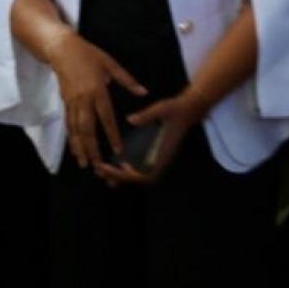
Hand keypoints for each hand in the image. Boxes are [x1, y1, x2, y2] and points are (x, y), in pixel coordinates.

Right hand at [45, 31, 146, 170]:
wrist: (62, 49)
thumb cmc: (88, 54)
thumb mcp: (110, 63)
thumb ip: (126, 80)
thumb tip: (143, 92)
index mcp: (97, 89)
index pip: (106, 116)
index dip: (112, 134)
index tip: (118, 149)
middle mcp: (84, 99)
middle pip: (88, 128)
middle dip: (92, 148)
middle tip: (97, 165)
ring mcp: (72, 102)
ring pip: (75, 129)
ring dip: (80, 147)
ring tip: (84, 163)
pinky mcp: (65, 102)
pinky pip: (68, 124)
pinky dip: (71, 138)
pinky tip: (75, 148)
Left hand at [93, 89, 207, 186]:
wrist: (189, 109)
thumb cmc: (175, 109)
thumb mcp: (162, 109)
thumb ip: (147, 115)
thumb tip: (131, 119)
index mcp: (163, 154)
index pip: (142, 174)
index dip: (124, 175)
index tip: (108, 169)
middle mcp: (161, 160)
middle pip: (138, 179)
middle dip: (118, 177)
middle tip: (99, 170)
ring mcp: (159, 159)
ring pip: (139, 175)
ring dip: (121, 175)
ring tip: (102, 170)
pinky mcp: (157, 155)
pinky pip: (141, 168)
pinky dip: (128, 169)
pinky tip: (116, 163)